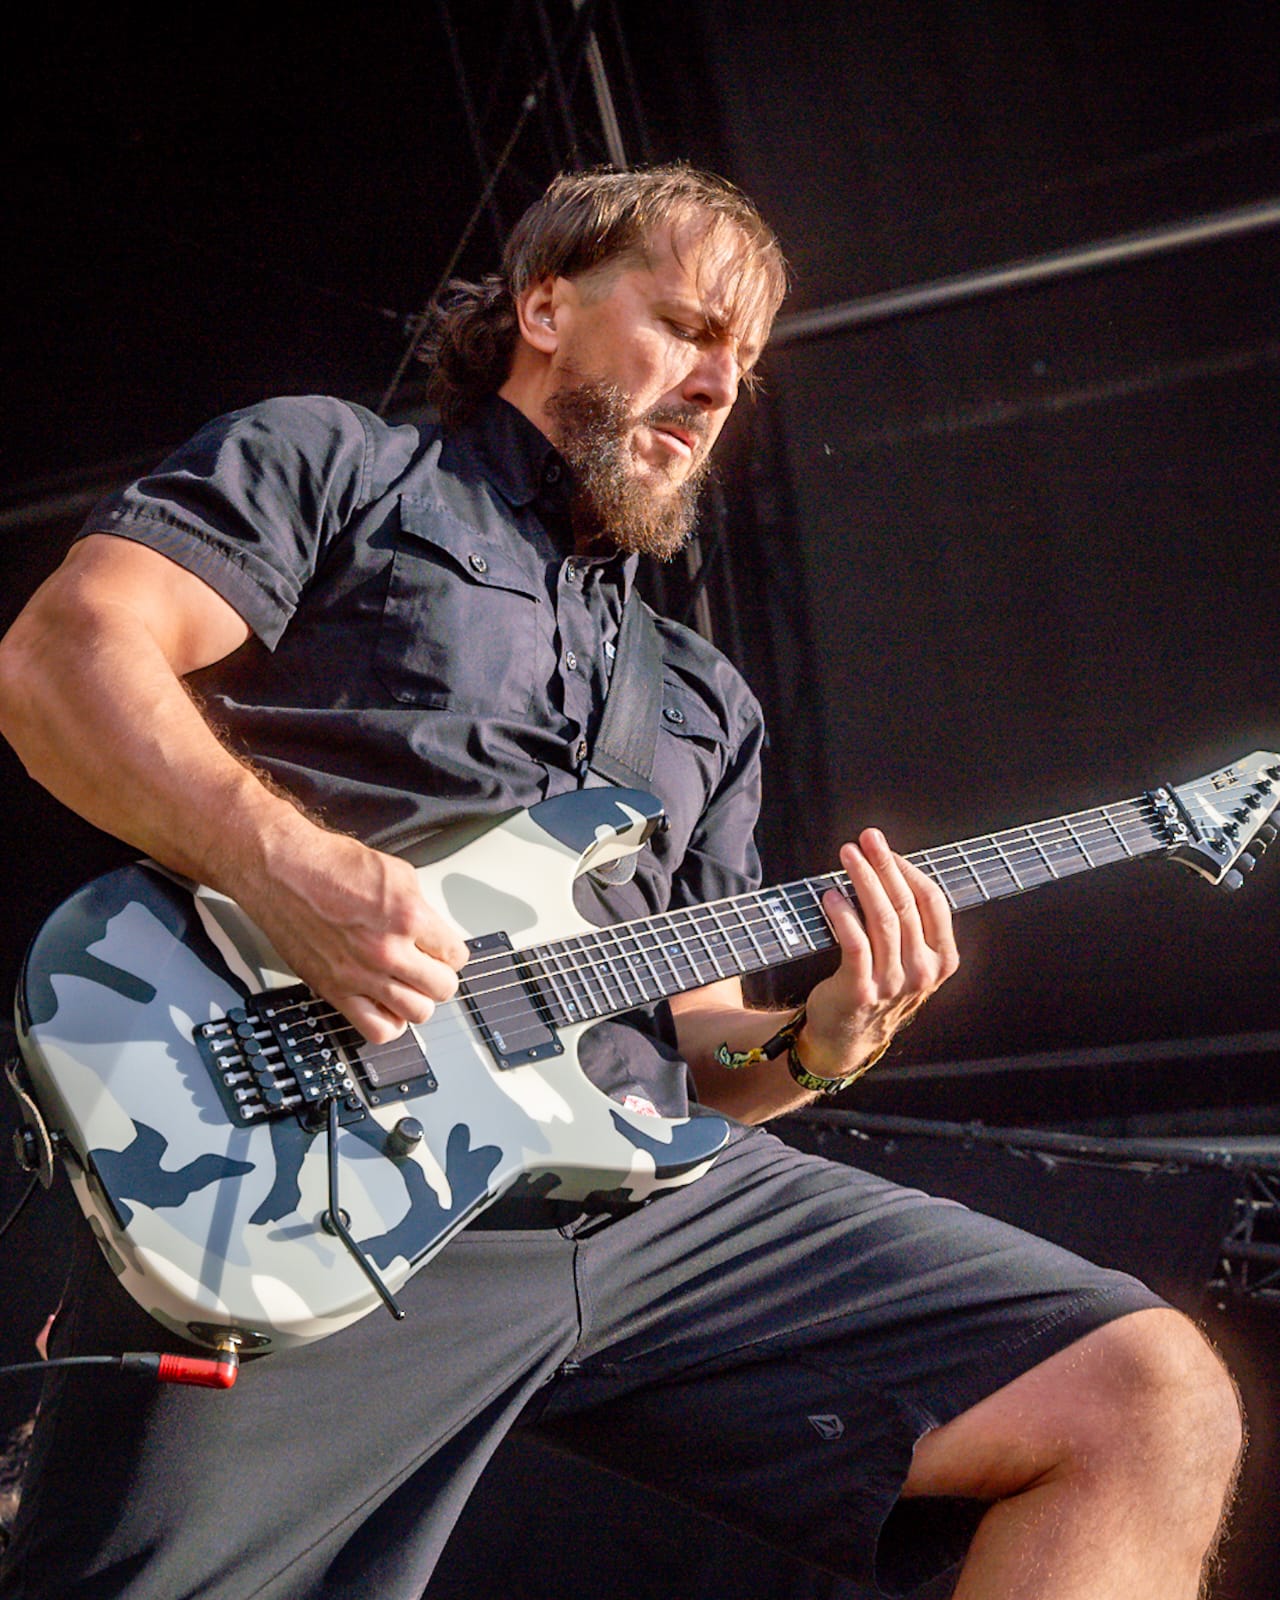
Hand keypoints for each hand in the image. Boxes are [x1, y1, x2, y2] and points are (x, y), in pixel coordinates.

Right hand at [230, 816, 469, 1043]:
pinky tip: (387, 1005)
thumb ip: (421, 908)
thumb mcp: (396, 872)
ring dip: (418, 1000)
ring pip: (417, 1013)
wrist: (282, 870)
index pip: (456, 955)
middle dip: (440, 976)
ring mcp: (360, 975)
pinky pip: (377, 1029)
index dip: (451, 952)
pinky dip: (390, 1023)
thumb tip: (434, 932)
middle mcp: (386, 950)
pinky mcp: (335, 990)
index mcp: (407, 916)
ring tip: (409, 985)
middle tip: (430, 967)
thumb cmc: (329, 865)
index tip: (443, 951)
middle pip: (442, 988)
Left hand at [801, 827, 957, 1081]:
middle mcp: (922, 972)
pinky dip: (843, 914)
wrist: (848, 1036)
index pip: (933, 902)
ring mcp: (893, 983)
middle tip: (866, 839)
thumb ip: (912, 923)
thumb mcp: (910, 959)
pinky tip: (831, 895)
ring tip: (847, 855)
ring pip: (882, 919)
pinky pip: (855, 942)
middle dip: (884, 865)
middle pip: (905, 904)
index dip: (909, 870)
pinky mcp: (861, 989)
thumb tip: (890, 866)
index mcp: (942, 960)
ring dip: (863, 880)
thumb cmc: (878, 985)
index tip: (887, 850)